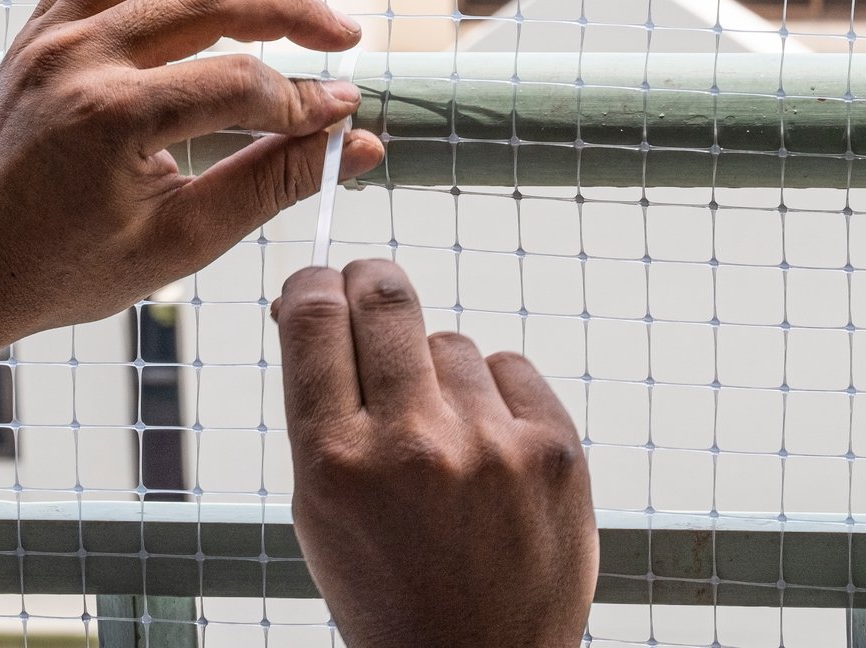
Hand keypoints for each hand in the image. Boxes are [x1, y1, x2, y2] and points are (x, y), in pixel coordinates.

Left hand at [0, 0, 386, 486]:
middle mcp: (77, 57)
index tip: (344, 116)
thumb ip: (271, 184)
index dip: (305, 101)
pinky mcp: (31, 35)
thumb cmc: (56, 271)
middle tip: (343, 35)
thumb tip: (350, 145)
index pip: (242, 82)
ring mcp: (47, 37)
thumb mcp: (179, 242)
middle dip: (290, 9)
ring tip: (273, 5)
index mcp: (112, 116)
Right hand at [273, 260, 596, 647]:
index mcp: (335, 463)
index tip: (317, 283)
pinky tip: (488, 450)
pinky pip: (511, 368)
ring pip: (451, 343)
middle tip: (368, 288)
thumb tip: (309, 302)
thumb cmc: (387, 585)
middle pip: (385, 297)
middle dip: (369, 280)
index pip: (312, 317)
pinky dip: (496, 396)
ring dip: (438, 372)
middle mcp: (412, 447)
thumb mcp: (320, 509)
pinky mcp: (555, 450)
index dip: (311, 283)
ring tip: (442, 441)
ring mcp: (491, 447)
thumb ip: (316, 407)